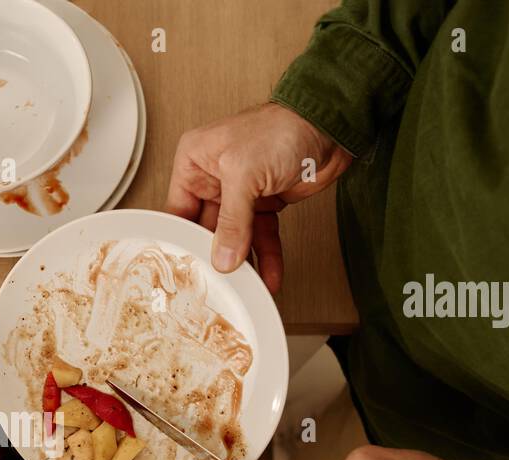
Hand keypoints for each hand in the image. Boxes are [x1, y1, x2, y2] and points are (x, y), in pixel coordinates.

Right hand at [165, 103, 351, 292]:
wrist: (329, 126)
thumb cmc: (282, 127)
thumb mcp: (244, 173)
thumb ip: (231, 220)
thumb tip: (222, 256)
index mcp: (194, 160)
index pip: (179, 210)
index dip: (182, 240)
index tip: (187, 267)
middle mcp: (214, 177)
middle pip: (206, 228)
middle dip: (215, 255)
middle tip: (217, 281)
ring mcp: (240, 192)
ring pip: (235, 237)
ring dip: (244, 261)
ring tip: (247, 284)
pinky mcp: (264, 203)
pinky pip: (260, 236)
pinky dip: (266, 256)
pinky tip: (269, 274)